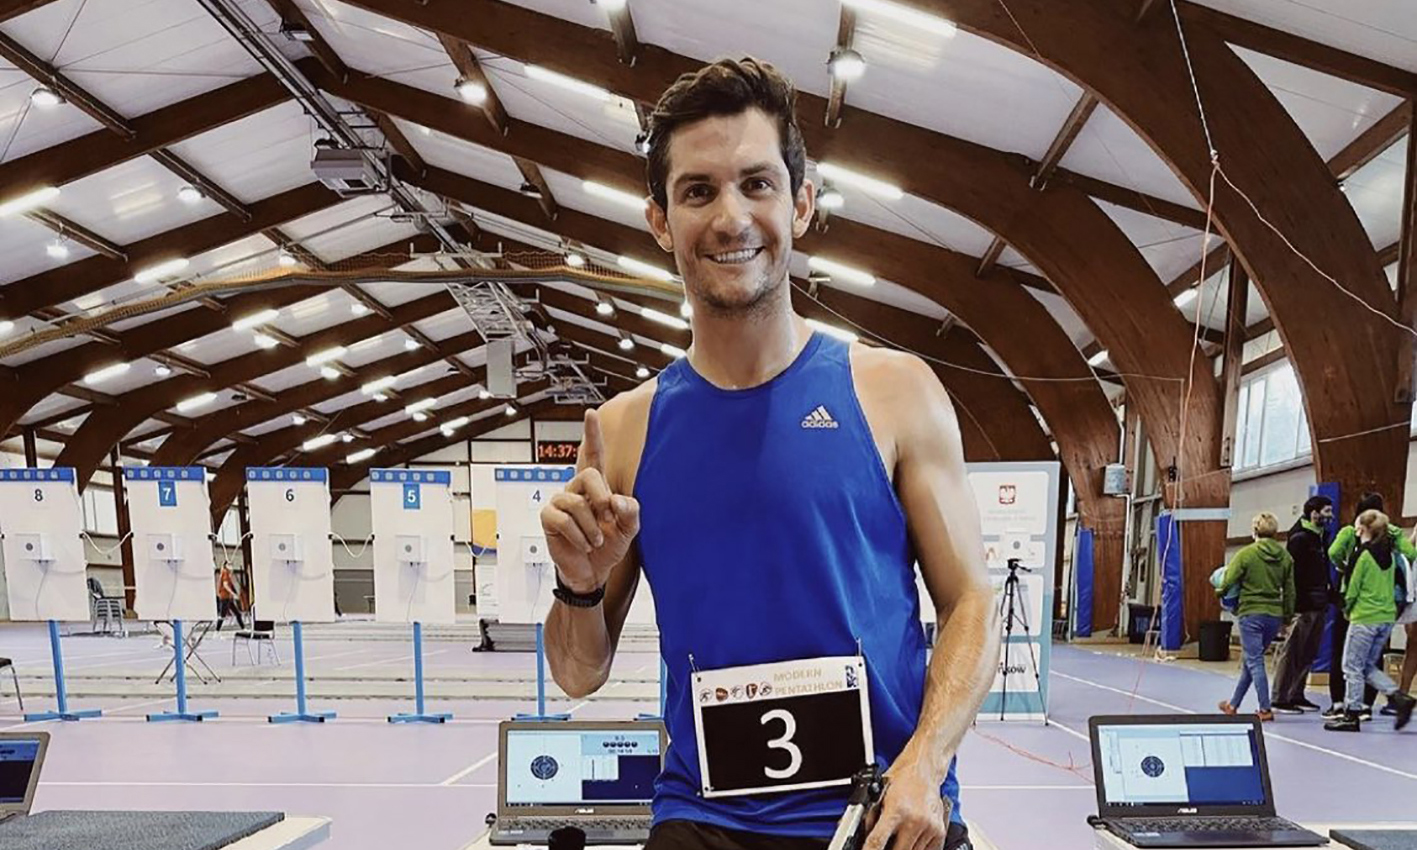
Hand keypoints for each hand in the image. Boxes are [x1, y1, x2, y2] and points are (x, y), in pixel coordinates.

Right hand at [540, 409, 640, 593]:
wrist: (593, 571)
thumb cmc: (608, 545)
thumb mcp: (629, 528)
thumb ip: (631, 511)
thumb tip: (615, 500)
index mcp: (596, 487)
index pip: (593, 455)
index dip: (592, 435)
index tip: (591, 414)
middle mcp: (576, 489)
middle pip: (588, 475)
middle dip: (602, 497)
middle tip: (608, 517)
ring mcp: (560, 502)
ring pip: (576, 502)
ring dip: (591, 527)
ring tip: (595, 540)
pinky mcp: (549, 518)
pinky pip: (563, 520)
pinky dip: (579, 536)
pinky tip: (583, 544)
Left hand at [863, 757, 948, 849]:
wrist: (924, 769)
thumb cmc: (903, 779)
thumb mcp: (879, 794)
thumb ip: (871, 817)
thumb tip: (864, 835)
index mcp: (896, 810)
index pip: (877, 841)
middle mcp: (914, 820)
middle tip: (885, 842)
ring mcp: (929, 828)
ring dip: (903, 848)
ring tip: (899, 836)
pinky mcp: (940, 832)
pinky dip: (917, 849)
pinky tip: (911, 839)